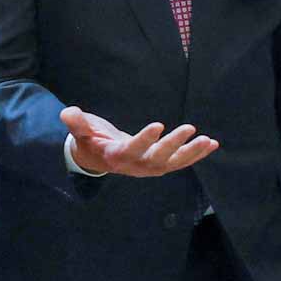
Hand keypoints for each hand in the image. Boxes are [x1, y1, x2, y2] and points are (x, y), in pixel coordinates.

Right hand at [61, 105, 217, 176]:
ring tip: (208, 140)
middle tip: (190, 129)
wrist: (99, 159)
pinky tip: (213, 144)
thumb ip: (76, 123)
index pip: (132, 149)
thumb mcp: (81, 131)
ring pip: (173, 163)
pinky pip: (180, 162)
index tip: (158, 125)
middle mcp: (136, 166)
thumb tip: (67, 113)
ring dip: (192, 153)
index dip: (145, 139)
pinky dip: (196, 154)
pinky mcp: (160, 165)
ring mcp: (150, 168)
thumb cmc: (90, 141)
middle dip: (174, 145)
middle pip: (157, 158)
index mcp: (116, 156)